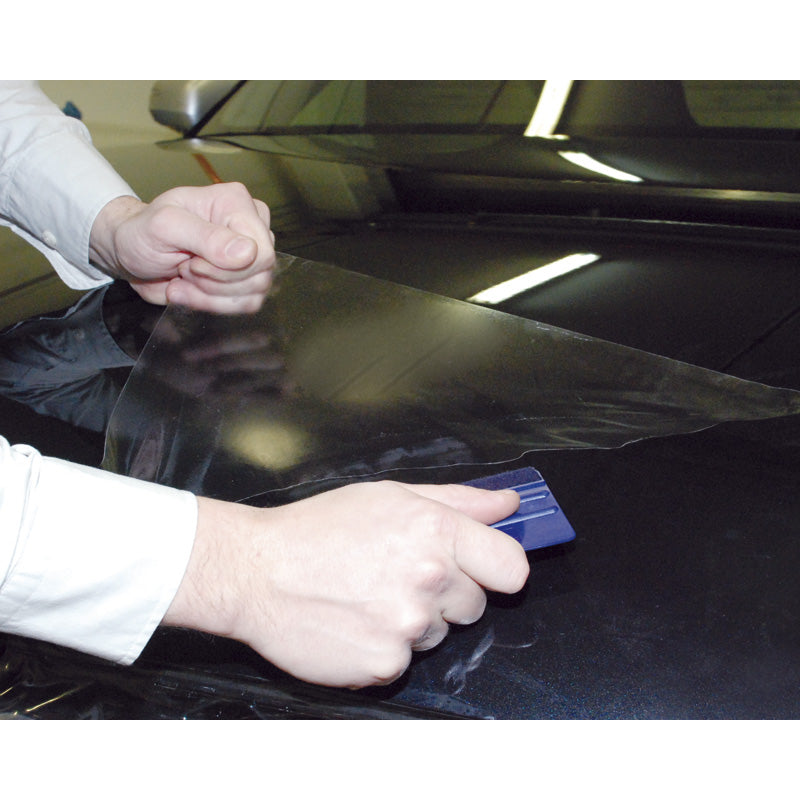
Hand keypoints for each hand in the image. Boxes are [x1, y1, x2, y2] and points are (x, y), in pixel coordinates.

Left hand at [89, 183, 275, 313]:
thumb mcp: (164, 226)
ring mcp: (250, 256)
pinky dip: (211, 304)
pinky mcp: (243, 280)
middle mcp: (250, 227)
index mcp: (237, 203)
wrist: (131, 253)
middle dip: (214, 282)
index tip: (192, 261)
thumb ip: (206, 236)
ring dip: (209, 295)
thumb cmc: (143, 232)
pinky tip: (189, 290)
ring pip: (253, 295)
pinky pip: (245, 305)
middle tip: (184, 268)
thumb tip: (247, 253)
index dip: (228, 268)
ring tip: (183, 278)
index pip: (261, 251)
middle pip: (260, 276)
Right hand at [163, 481, 528, 687]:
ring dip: (415, 620)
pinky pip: (405, 660)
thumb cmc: (318, 528)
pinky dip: (386, 646)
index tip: (485, 568)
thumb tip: (509, 503)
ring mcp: (408, 627)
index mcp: (436, 531)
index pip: (512, 567)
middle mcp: (430, 580)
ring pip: (439, 633)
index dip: (500, 568)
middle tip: (401, 574)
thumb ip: (459, 501)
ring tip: (369, 595)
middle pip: (475, 604)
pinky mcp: (385, 665)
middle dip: (448, 593)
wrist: (256, 572)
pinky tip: (356, 621)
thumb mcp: (390, 495)